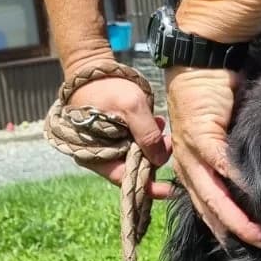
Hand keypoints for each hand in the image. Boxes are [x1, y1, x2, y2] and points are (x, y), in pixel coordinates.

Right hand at [67, 73, 171, 198]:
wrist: (92, 71)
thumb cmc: (107, 88)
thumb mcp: (132, 107)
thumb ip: (147, 134)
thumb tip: (161, 161)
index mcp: (97, 156)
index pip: (125, 179)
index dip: (148, 186)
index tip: (168, 189)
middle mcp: (102, 157)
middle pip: (134, 170)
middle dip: (154, 159)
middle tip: (167, 142)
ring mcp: (109, 148)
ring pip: (137, 157)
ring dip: (152, 145)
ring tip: (160, 123)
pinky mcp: (117, 138)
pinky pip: (136, 144)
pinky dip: (148, 136)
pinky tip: (156, 121)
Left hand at [165, 66, 260, 248]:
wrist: (200, 59)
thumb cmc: (214, 93)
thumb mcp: (222, 131)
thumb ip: (232, 156)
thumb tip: (255, 178)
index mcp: (188, 166)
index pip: (205, 205)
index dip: (223, 228)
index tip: (244, 247)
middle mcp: (184, 164)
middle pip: (208, 208)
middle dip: (233, 232)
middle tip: (260, 247)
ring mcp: (189, 152)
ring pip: (212, 195)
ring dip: (236, 217)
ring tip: (258, 233)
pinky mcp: (200, 136)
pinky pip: (220, 166)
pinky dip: (237, 184)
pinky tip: (254, 197)